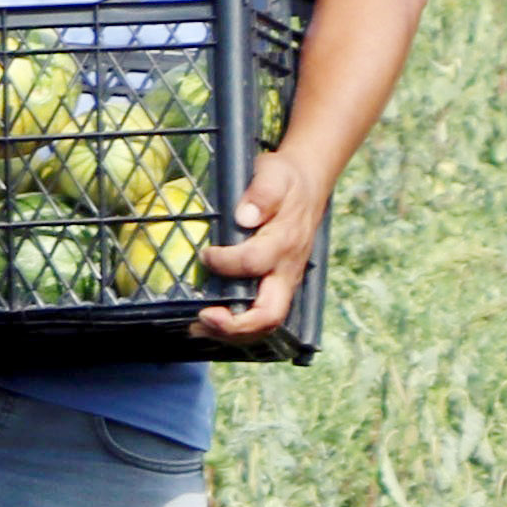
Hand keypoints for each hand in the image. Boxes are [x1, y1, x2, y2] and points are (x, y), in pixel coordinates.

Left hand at [194, 156, 333, 340]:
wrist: (307, 185)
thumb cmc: (284, 180)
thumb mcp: (274, 174)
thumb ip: (262, 193)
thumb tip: (244, 216)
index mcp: (284, 241)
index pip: (254, 262)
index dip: (225, 264)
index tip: (205, 253)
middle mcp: (287, 269)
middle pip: (270, 313)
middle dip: (236, 324)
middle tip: (203, 317)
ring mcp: (283, 282)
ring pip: (266, 323)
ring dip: (232, 333)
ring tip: (198, 327)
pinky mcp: (276, 287)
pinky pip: (260, 317)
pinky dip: (235, 328)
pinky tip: (207, 325)